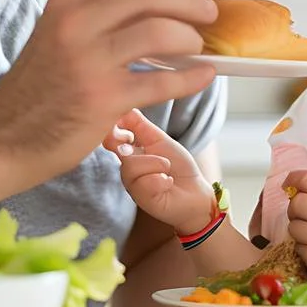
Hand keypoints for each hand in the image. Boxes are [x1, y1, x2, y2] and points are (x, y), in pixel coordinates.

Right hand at [0, 0, 218, 184]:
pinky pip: (161, 81)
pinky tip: (204, 75)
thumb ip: (102, 16)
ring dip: (192, 38)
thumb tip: (165, 5)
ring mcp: (87, 61)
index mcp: (68, 2)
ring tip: (201, 48)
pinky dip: (192, 76)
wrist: (2, 137)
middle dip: (191, 1)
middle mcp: (76, 23)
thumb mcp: (60, 35)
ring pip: (160, 31)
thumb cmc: (41, 88)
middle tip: (210, 14)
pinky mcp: (100, 99)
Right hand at [103, 110, 217, 234]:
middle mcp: (127, 168)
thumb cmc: (179, 166)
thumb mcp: (160, 140)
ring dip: (157, 164)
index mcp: (130, 152)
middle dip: (140, 149)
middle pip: (119, 150)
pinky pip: (146, 183)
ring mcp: (133, 184)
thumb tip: (123, 107)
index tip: (129, 131)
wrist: (196, 193)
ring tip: (168, 170)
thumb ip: (140, 125)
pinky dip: (163, 181)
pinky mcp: (141, 199)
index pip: (110, 137)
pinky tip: (168, 183)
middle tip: (161, 158)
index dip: (113, 130)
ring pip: (132, 166)